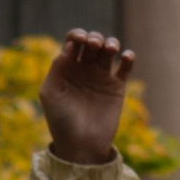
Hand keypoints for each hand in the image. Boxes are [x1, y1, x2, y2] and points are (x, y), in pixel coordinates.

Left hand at [39, 27, 135, 163]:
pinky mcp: (117, 87)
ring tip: (110, 49)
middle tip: (94, 46)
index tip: (80, 40)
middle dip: (94, 38)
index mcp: (66, 68)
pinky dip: (128, 57)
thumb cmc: (61, 121)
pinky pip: (125, 67)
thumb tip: (69, 46)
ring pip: (108, 50)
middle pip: (92, 42)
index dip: (77, 34)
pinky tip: (126, 56)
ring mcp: (101, 77)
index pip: (73, 41)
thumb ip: (57, 67)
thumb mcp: (51, 93)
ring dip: (111, 42)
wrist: (81, 145)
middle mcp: (84, 69)